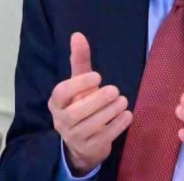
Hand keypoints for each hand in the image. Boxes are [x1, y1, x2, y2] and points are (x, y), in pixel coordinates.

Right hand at [48, 32, 132, 175]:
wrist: (82, 142)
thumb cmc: (80, 104)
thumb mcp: (79, 83)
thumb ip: (79, 61)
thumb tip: (77, 35)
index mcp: (56, 103)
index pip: (61, 93)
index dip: (79, 84)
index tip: (98, 76)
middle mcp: (62, 121)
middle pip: (77, 112)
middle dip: (97, 100)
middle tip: (115, 90)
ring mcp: (75, 137)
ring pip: (92, 125)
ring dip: (110, 111)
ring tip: (123, 100)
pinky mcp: (90, 148)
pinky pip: (104, 137)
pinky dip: (118, 126)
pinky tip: (127, 114)